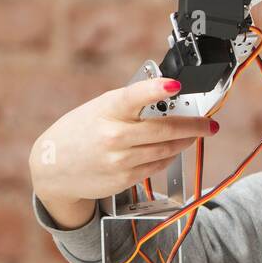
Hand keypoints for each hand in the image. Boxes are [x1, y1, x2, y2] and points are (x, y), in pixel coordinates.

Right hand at [30, 78, 216, 228]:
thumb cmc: (79, 132)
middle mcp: (113, 136)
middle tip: (209, 123)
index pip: (133, 96)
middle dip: (193, 126)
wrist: (52, 169)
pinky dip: (168, 156)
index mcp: (107, 110)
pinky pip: (157, 166)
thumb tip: (167, 98)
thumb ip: (129, 105)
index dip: (155, 89)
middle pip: (164, 130)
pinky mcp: (124, 179)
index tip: (174, 84)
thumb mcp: (98, 109)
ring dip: (185, 141)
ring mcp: (120, 160)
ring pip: (166, 150)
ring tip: (196, 134)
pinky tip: (172, 149)